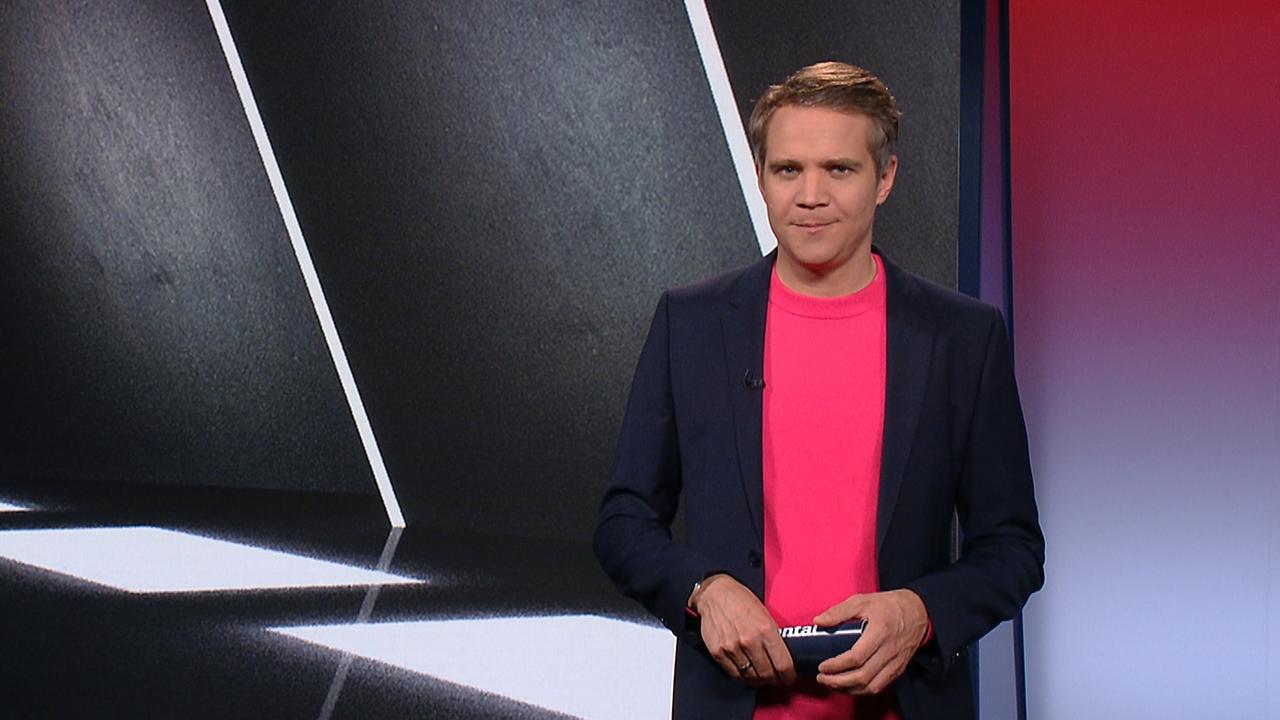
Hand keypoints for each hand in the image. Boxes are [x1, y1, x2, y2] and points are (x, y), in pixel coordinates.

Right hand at [690, 574, 795, 685]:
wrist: (714, 593)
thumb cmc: (740, 600)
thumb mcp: (765, 613)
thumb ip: (773, 635)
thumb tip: (782, 655)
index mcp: (766, 629)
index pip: (783, 664)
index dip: (788, 675)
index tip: (788, 677)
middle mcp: (749, 640)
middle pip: (767, 674)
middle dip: (774, 680)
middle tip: (776, 679)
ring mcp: (732, 647)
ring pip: (750, 676)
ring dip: (758, 679)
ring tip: (761, 676)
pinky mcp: (718, 652)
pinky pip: (734, 673)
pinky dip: (742, 676)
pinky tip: (746, 672)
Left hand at [813, 589, 928, 694]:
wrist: (918, 611)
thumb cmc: (888, 605)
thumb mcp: (862, 601)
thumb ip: (839, 611)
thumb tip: (818, 621)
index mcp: (879, 632)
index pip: (856, 657)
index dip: (836, 666)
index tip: (822, 666)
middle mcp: (889, 651)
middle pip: (862, 676)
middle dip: (838, 682)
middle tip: (822, 678)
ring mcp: (895, 663)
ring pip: (871, 687)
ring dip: (848, 690)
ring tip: (832, 684)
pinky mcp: (898, 669)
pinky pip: (879, 687)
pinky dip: (862, 691)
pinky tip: (849, 686)